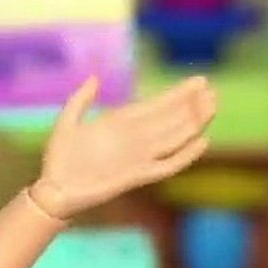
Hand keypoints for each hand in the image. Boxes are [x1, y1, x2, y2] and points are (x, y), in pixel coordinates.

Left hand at [27, 75, 214, 220]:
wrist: (54, 189)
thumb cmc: (59, 158)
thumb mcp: (68, 121)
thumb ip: (81, 99)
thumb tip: (96, 77)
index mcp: (122, 122)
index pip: (159, 104)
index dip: (179, 93)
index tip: (200, 81)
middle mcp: (136, 138)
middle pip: (172, 118)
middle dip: (193, 104)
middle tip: (213, 91)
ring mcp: (140, 156)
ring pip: (175, 137)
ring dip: (194, 122)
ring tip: (213, 106)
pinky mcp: (139, 175)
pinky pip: (168, 165)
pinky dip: (186, 155)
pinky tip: (202, 142)